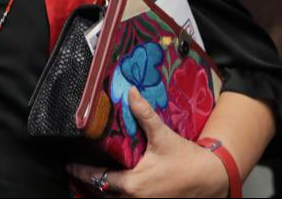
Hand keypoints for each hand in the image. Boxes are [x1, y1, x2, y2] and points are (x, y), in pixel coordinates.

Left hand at [68, 87, 227, 196]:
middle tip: (79, 171)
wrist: (212, 178)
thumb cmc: (187, 160)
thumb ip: (144, 115)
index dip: (82, 172)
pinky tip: (117, 187)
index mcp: (133, 184)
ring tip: (93, 179)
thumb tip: (132, 92)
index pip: (98, 179)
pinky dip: (119, 195)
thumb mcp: (163, 136)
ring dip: (105, 191)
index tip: (70, 165)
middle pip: (103, 193)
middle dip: (91, 183)